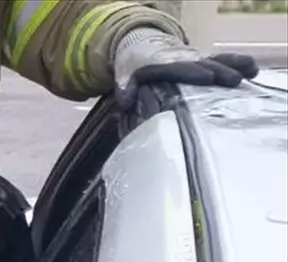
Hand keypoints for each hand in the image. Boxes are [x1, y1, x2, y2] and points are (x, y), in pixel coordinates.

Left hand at [113, 28, 257, 109]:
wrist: (143, 44)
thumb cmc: (133, 65)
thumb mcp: (124, 75)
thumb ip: (125, 89)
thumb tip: (125, 102)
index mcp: (163, 63)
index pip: (179, 67)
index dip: (192, 71)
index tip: (207, 77)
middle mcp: (183, 59)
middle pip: (203, 65)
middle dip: (218, 71)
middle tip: (233, 81)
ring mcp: (196, 59)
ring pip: (217, 61)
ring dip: (233, 66)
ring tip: (248, 73)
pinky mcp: (204, 62)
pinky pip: (223, 61)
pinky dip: (237, 64)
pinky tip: (253, 71)